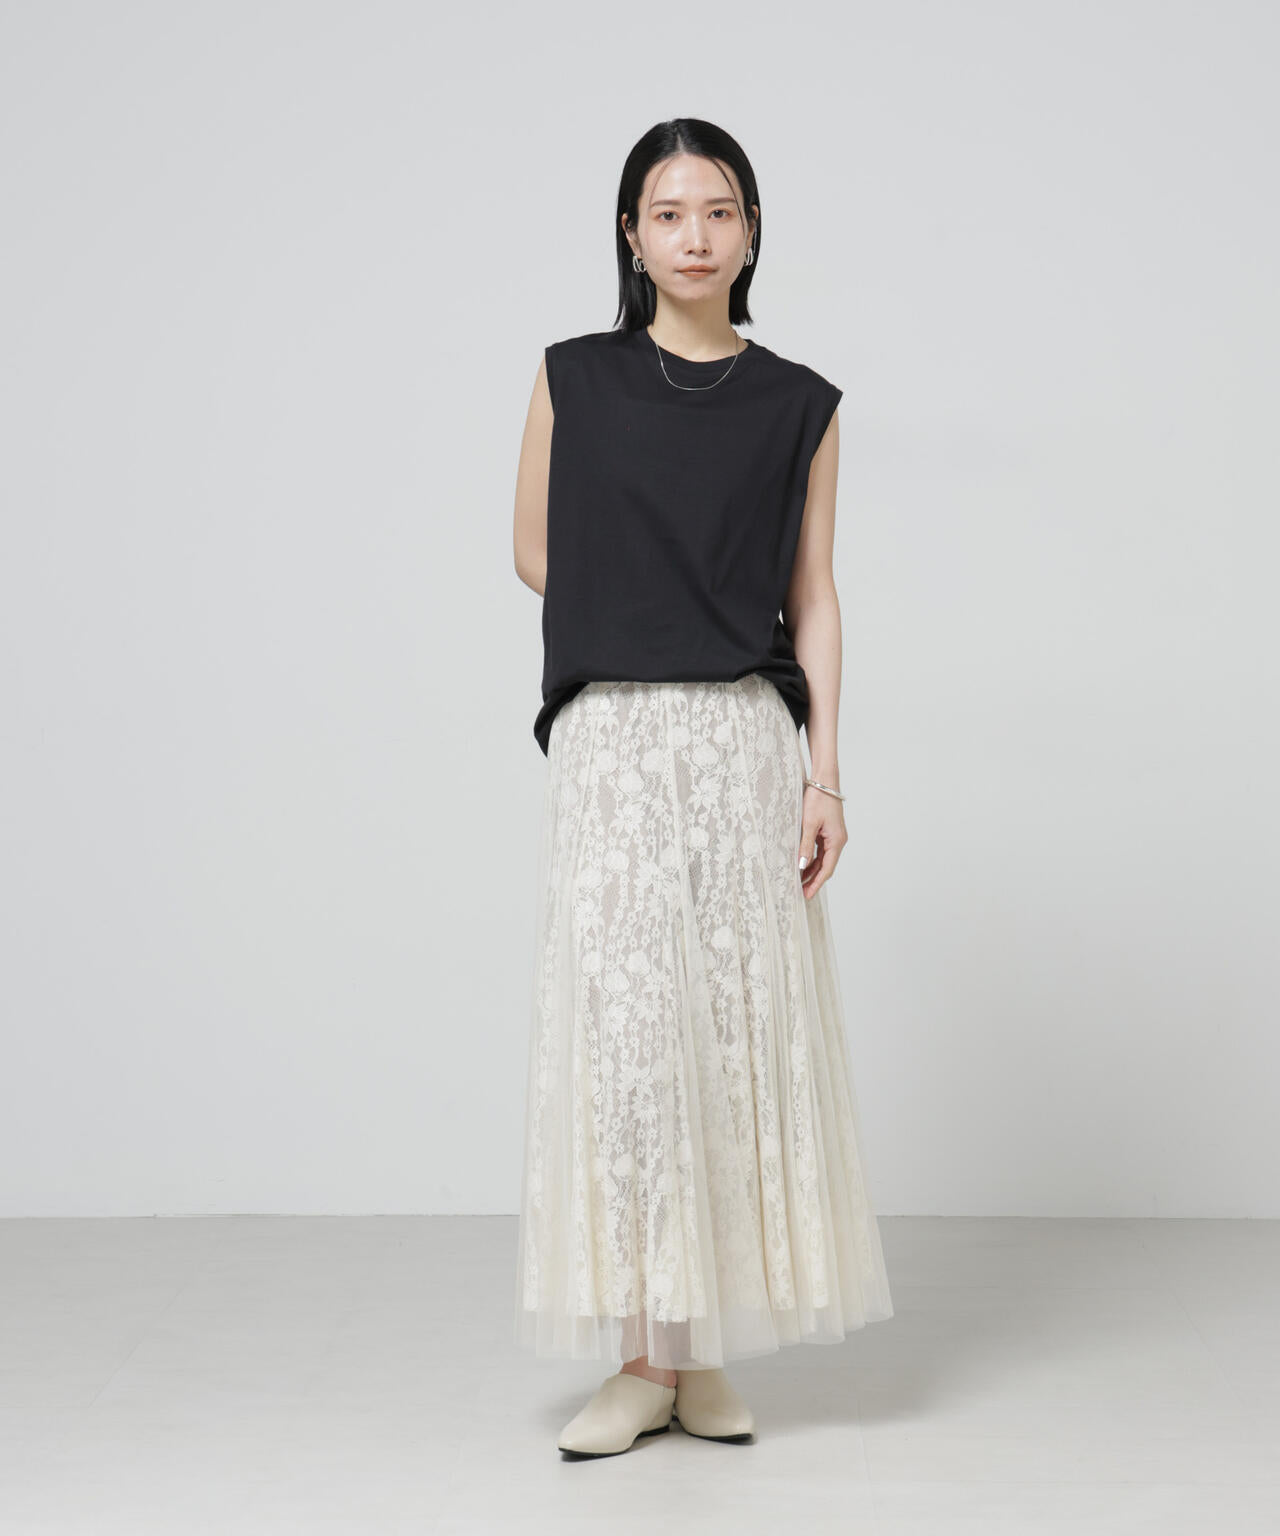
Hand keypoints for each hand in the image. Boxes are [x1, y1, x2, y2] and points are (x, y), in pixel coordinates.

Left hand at [798, 784, 846, 898]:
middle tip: (800, 892)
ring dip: (812, 869)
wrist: (824, 780)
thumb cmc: (818, 799)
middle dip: (814, 879)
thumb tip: (802, 866)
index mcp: (837, 841)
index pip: (827, 869)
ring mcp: (834, 836)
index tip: (807, 895)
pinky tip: (802, 864)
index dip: (817, 883)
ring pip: (823, 859)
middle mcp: (838, 840)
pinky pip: (820, 850)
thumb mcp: (808, 824)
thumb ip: (805, 846)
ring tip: (799, 881)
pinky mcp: (828, 831)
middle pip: (826, 866)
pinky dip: (812, 858)